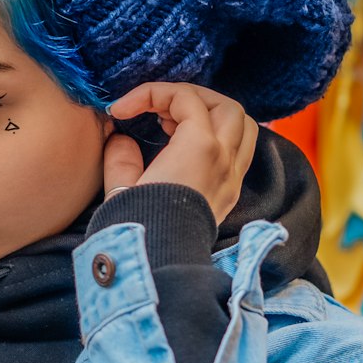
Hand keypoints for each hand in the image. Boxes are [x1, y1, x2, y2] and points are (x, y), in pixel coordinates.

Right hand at [102, 83, 258, 225]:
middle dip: (191, 98)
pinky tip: (190, 147)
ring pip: (242, 126)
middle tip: (157, 108)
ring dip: (213, 115)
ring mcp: (232, 177)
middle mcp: (225, 158)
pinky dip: (220, 137)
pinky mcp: (231, 194)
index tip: (120, 111)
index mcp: (200, 148)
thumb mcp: (119, 187)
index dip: (149, 94)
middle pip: (224, 105)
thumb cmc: (139, 227)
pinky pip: (240, 151)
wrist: (160, 267)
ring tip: (178, 123)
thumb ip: (120, 155)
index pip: (184, 98)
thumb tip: (121, 139)